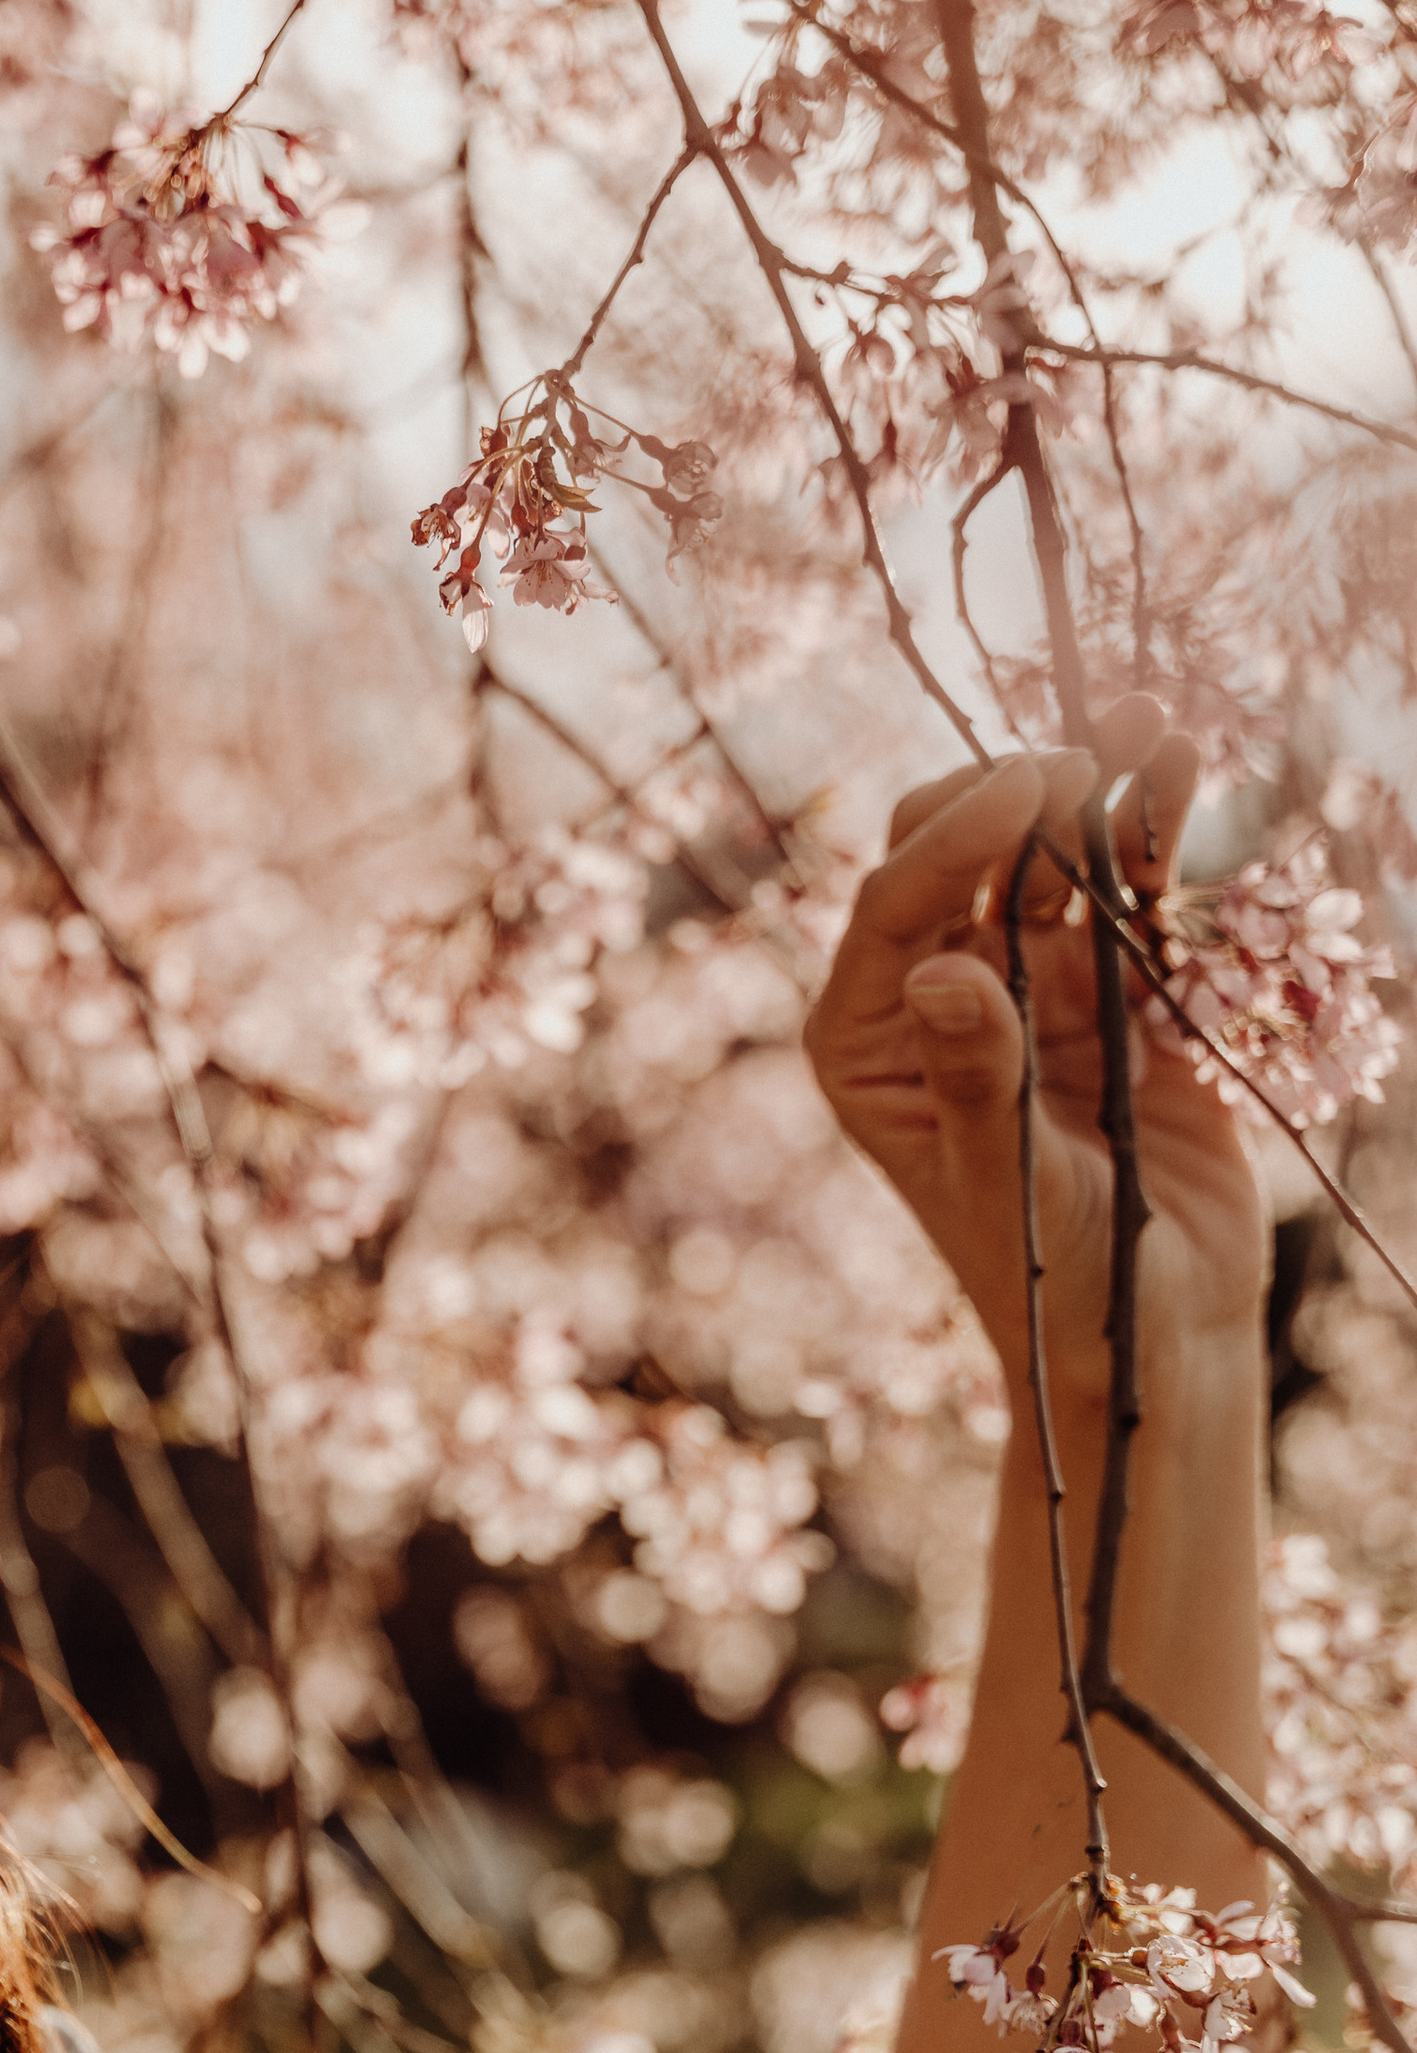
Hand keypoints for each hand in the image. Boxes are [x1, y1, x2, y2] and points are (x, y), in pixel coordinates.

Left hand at [806, 697, 1267, 1413]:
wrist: (1158, 1333)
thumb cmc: (1060, 1288)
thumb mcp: (1016, 1186)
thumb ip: (982, 1080)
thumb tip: (942, 971)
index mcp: (872, 1045)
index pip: (895, 910)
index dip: (958, 837)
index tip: (1031, 785)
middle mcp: (939, 1000)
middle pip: (956, 855)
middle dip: (1014, 793)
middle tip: (1084, 756)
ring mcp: (1028, 988)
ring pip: (1048, 857)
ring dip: (1094, 786)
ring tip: (1151, 719)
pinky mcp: (1112, 992)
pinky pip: (1125, 890)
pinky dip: (1150, 827)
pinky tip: (1181, 762)